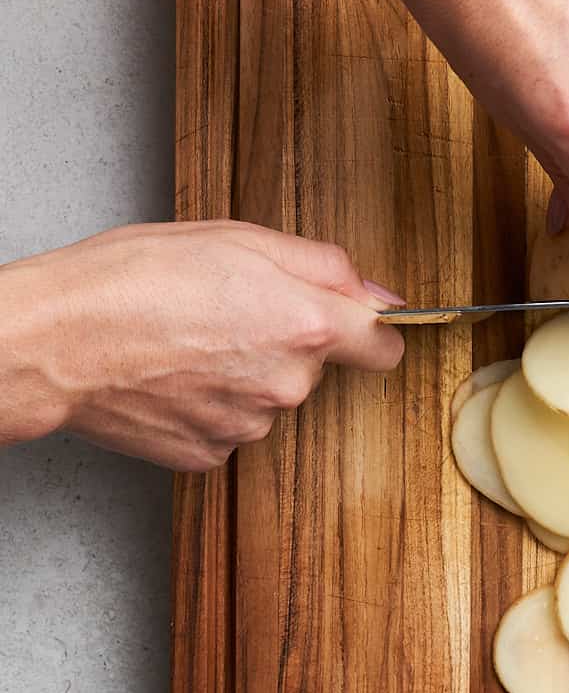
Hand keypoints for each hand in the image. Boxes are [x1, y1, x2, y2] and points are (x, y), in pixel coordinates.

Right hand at [0, 221, 403, 469]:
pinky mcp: (208, 454)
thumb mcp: (240, 238)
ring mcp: (248, 425)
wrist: (58, 340)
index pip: (386, 345)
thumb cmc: (134, 279)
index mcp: (306, 324)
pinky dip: (208, 404)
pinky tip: (172, 376)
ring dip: (243, 373)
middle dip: (285, 339)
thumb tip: (377, 291)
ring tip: (187, 341)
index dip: (371, 329)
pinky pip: (228, 425)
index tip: (356, 324)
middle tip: (227, 309)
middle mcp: (287, 384)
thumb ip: (324, 265)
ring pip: (268, 396)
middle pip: (314, 366)